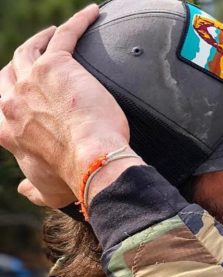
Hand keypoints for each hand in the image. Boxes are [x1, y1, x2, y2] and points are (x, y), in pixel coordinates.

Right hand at [0, 5, 130, 207]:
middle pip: (8, 71)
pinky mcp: (58, 65)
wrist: (92, 162)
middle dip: (19, 63)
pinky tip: (92, 13)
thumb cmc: (73, 179)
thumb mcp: (46, 190)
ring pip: (30, 48)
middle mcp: (12, 101)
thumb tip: (23, 191)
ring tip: (54, 33)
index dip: (6, 96)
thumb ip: (32, 189)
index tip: (15, 94)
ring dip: (41, 38)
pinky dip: (78, 22)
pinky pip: (66, 35)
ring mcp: (32, 79)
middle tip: (35, 57)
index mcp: (6, 129)